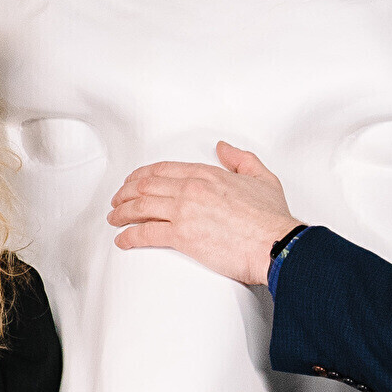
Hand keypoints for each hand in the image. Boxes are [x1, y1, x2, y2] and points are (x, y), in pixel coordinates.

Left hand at [108, 144, 299, 286]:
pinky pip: (145, 234)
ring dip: (122, 213)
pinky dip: (129, 236)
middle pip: (145, 186)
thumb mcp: (262, 178)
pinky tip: (123, 239)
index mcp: (207, 174)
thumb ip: (241, 159)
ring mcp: (184, 212)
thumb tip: (224, 148)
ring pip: (140, 207)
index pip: (163, 169)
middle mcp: (191, 189)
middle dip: (125, 193)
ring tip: (115, 219)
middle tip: (118, 200)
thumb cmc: (272, 219)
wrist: (276, 244)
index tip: (133, 181)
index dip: (142, 175)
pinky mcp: (182, 236)